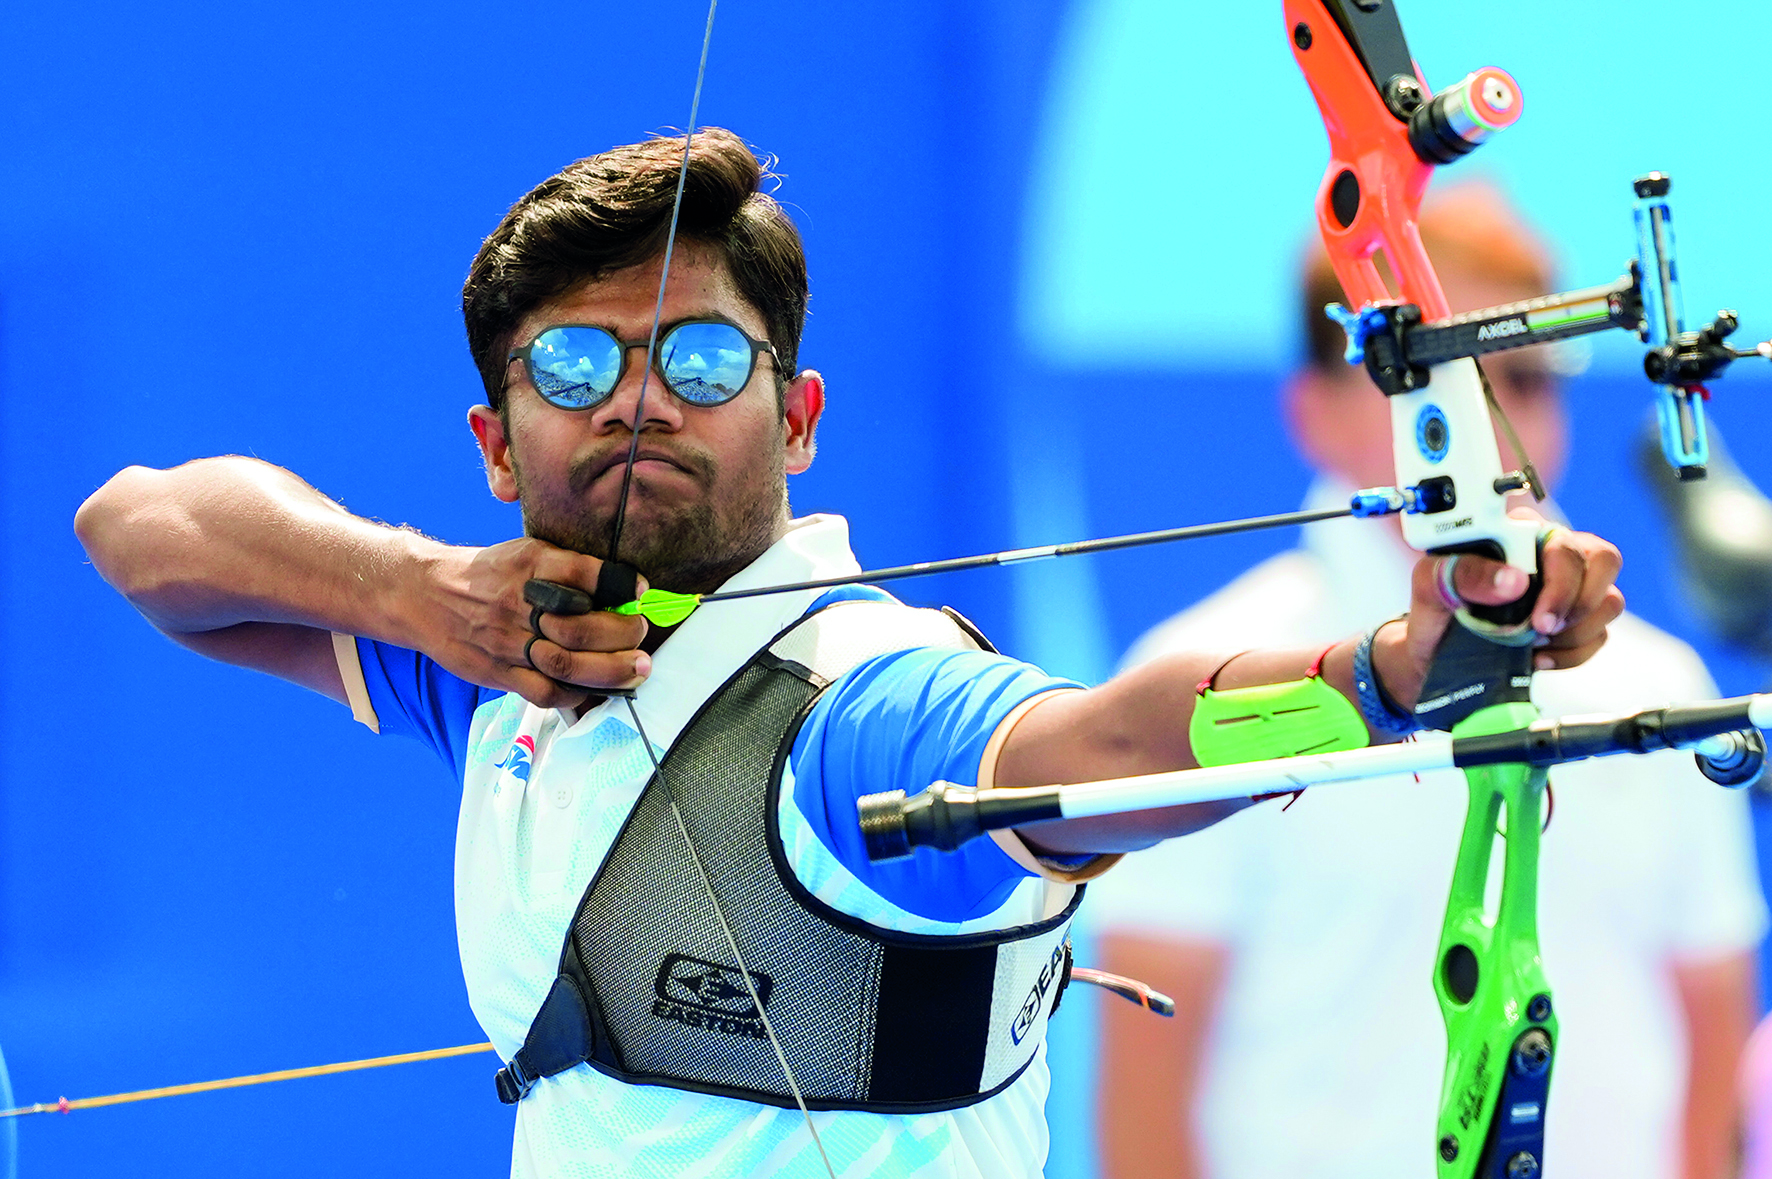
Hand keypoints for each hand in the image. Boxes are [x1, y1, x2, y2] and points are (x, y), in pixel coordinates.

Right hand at [415, 537, 650, 707]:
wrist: (424, 594)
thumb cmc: (488, 574)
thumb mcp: (524, 553)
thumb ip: (565, 568)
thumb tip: (619, 587)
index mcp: (530, 564)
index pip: (584, 572)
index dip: (620, 582)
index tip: (640, 590)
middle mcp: (519, 602)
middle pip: (582, 625)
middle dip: (623, 633)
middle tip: (641, 633)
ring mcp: (507, 641)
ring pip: (567, 663)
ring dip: (611, 669)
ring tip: (637, 668)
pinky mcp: (497, 672)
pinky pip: (544, 691)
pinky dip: (576, 693)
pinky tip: (595, 688)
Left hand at [1379, 523, 1624, 708]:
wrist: (1432, 656)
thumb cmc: (1433, 610)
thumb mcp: (1430, 586)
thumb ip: (1462, 573)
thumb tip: (1513, 580)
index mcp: (1520, 535)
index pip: (1567, 543)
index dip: (1561, 582)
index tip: (1537, 620)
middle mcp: (1551, 556)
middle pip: (1605, 562)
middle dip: (1578, 605)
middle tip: (1542, 630)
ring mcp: (1567, 589)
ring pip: (1610, 602)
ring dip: (1574, 633)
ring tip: (1530, 646)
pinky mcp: (1574, 622)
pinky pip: (1599, 636)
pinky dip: (1571, 654)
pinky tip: (1536, 658)